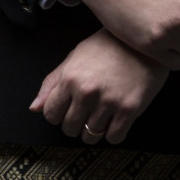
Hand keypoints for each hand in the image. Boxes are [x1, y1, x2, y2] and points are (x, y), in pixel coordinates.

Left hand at [29, 29, 169, 144]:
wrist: (144, 42)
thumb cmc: (108, 46)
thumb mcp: (75, 56)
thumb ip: (52, 83)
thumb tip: (34, 108)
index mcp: (70, 78)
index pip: (50, 114)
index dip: (57, 114)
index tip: (67, 110)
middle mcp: (87, 92)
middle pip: (69, 129)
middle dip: (75, 124)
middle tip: (85, 113)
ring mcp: (109, 102)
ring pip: (91, 136)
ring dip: (93, 131)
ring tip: (101, 117)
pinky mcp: (129, 109)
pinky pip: (114, 138)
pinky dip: (113, 134)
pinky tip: (115, 121)